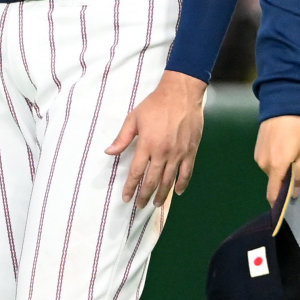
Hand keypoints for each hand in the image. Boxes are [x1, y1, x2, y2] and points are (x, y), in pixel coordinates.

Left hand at [109, 70, 206, 206]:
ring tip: (155, 203)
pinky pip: (186, 172)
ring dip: (162, 194)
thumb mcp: (134, 118)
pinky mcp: (191, 150)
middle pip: (152, 181)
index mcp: (147, 145)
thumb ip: (122, 138)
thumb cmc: (156, 104)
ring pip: (169, 180)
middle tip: (140, 205)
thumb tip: (109, 152)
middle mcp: (162, 153)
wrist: (181, 94)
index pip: (136, 173)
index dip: (130, 188)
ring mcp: (178, 153)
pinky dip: (182, 184)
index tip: (126, 198)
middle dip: (145, 195)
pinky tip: (177, 192)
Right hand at [254, 114, 299, 204]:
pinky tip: (294, 155)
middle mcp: (263, 164)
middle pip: (278, 182)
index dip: (282, 203)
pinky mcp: (260, 148)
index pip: (273, 195)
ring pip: (277, 171)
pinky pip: (272, 162)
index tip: (293, 203)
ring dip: (291, 171)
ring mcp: (260, 156)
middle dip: (296, 182)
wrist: (282, 104)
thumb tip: (296, 192)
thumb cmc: (297, 129)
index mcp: (275, 168)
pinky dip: (283, 163)